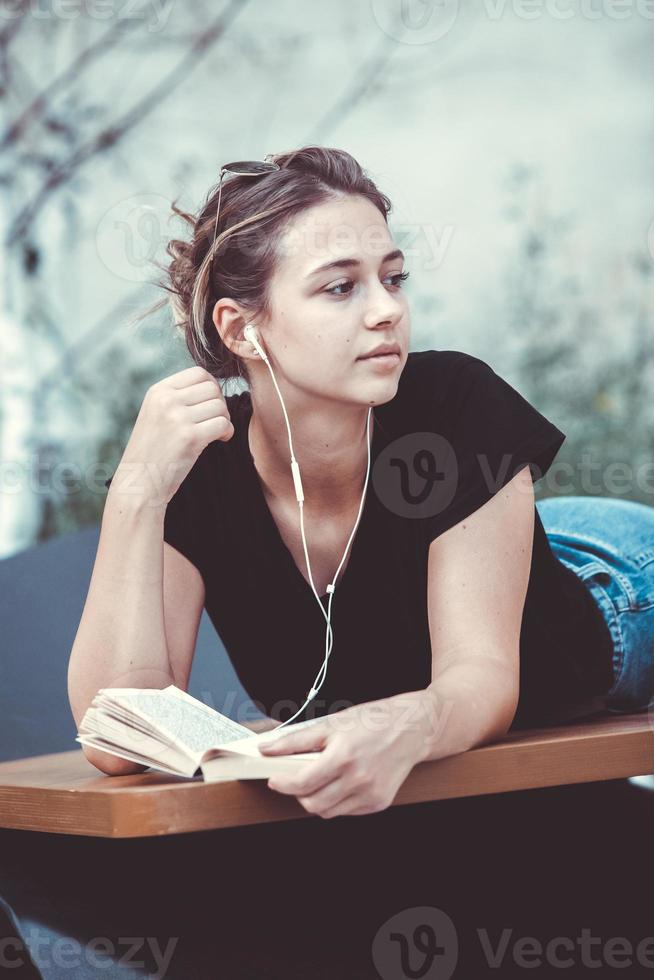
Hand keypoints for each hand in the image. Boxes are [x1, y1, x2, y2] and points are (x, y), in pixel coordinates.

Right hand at [109, 366, 233, 507]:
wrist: (139, 483)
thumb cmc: (152, 452)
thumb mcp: (156, 414)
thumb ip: (178, 398)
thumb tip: (213, 386)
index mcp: (158, 391)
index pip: (198, 373)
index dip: (211, 388)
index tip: (208, 406)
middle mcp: (167, 400)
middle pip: (212, 388)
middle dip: (220, 404)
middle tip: (214, 422)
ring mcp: (178, 417)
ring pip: (220, 406)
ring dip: (224, 420)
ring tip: (214, 433)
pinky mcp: (190, 437)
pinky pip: (223, 424)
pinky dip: (227, 433)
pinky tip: (219, 440)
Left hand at [258, 691, 432, 819]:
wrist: (413, 728)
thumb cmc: (374, 721)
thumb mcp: (331, 723)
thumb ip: (295, 740)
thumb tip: (267, 749)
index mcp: (344, 756)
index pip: (301, 783)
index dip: (282, 783)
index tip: (274, 779)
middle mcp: (358, 779)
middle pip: (312, 803)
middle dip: (297, 794)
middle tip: (296, 778)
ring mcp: (370, 794)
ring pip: (328, 812)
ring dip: (316, 799)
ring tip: (320, 779)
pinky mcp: (379, 803)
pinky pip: (347, 812)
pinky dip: (337, 802)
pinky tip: (341, 783)